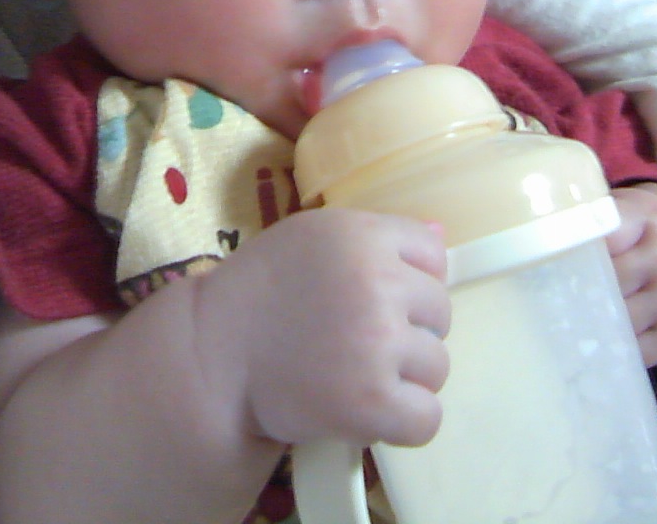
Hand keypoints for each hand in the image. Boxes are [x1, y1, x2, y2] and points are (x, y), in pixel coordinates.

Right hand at [220, 208, 450, 448]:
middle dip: (408, 330)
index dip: (410, 280)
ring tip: (356, 376)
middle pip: (440, 312)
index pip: (434, 255)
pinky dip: (403, 423)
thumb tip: (443, 233)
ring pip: (437, 366)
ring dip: (405, 378)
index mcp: (363, 236)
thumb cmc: (262, 293)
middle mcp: (376, 283)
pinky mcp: (370, 401)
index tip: (376, 299)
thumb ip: (376, 237)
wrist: (213, 357)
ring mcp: (376, 343)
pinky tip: (370, 412)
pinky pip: (426, 418)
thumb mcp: (315, 238)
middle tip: (358, 343)